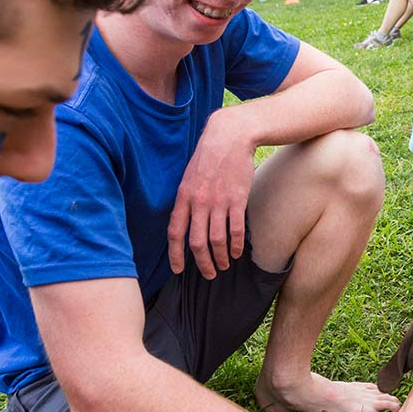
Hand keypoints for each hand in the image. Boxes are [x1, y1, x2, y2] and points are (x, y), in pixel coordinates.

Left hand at [167, 114, 256, 278]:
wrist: (230, 137)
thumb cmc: (208, 156)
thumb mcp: (188, 176)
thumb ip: (185, 200)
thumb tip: (183, 223)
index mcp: (183, 197)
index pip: (175, 233)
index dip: (176, 255)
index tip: (178, 270)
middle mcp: (199, 202)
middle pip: (197, 242)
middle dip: (203, 263)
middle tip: (209, 274)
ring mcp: (219, 202)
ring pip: (217, 240)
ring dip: (221, 258)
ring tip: (224, 266)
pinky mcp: (237, 199)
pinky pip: (235, 230)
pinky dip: (236, 245)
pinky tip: (237, 253)